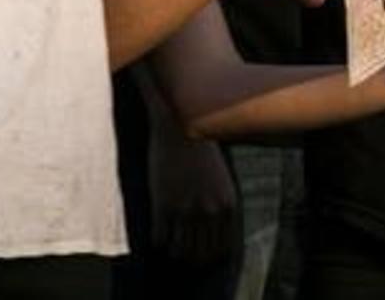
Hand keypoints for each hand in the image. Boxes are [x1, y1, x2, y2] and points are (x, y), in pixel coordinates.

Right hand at [147, 123, 237, 264]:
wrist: (180, 128)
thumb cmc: (201, 152)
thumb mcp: (221, 180)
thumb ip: (220, 207)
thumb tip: (215, 233)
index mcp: (226, 206)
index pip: (221, 248)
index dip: (209, 255)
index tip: (201, 253)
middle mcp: (208, 211)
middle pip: (200, 253)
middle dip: (191, 256)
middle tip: (183, 253)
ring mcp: (185, 210)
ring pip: (180, 249)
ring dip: (174, 251)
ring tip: (170, 245)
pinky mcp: (163, 205)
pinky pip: (159, 238)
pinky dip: (158, 241)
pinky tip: (158, 234)